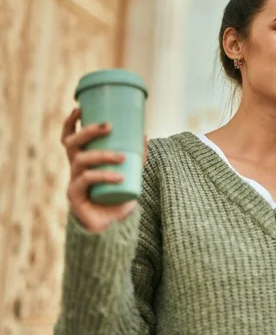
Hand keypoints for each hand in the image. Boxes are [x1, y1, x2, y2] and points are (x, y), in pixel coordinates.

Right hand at [61, 108, 147, 232]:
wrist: (111, 227)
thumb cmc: (117, 197)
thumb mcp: (130, 174)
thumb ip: (137, 157)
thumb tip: (144, 135)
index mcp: (82, 160)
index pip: (69, 137)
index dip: (71, 123)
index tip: (79, 108)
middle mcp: (74, 169)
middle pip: (72, 144)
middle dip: (88, 131)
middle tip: (108, 125)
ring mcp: (73, 182)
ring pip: (81, 161)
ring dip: (103, 155)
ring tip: (123, 157)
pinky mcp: (75, 197)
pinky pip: (86, 181)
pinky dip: (104, 177)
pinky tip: (119, 178)